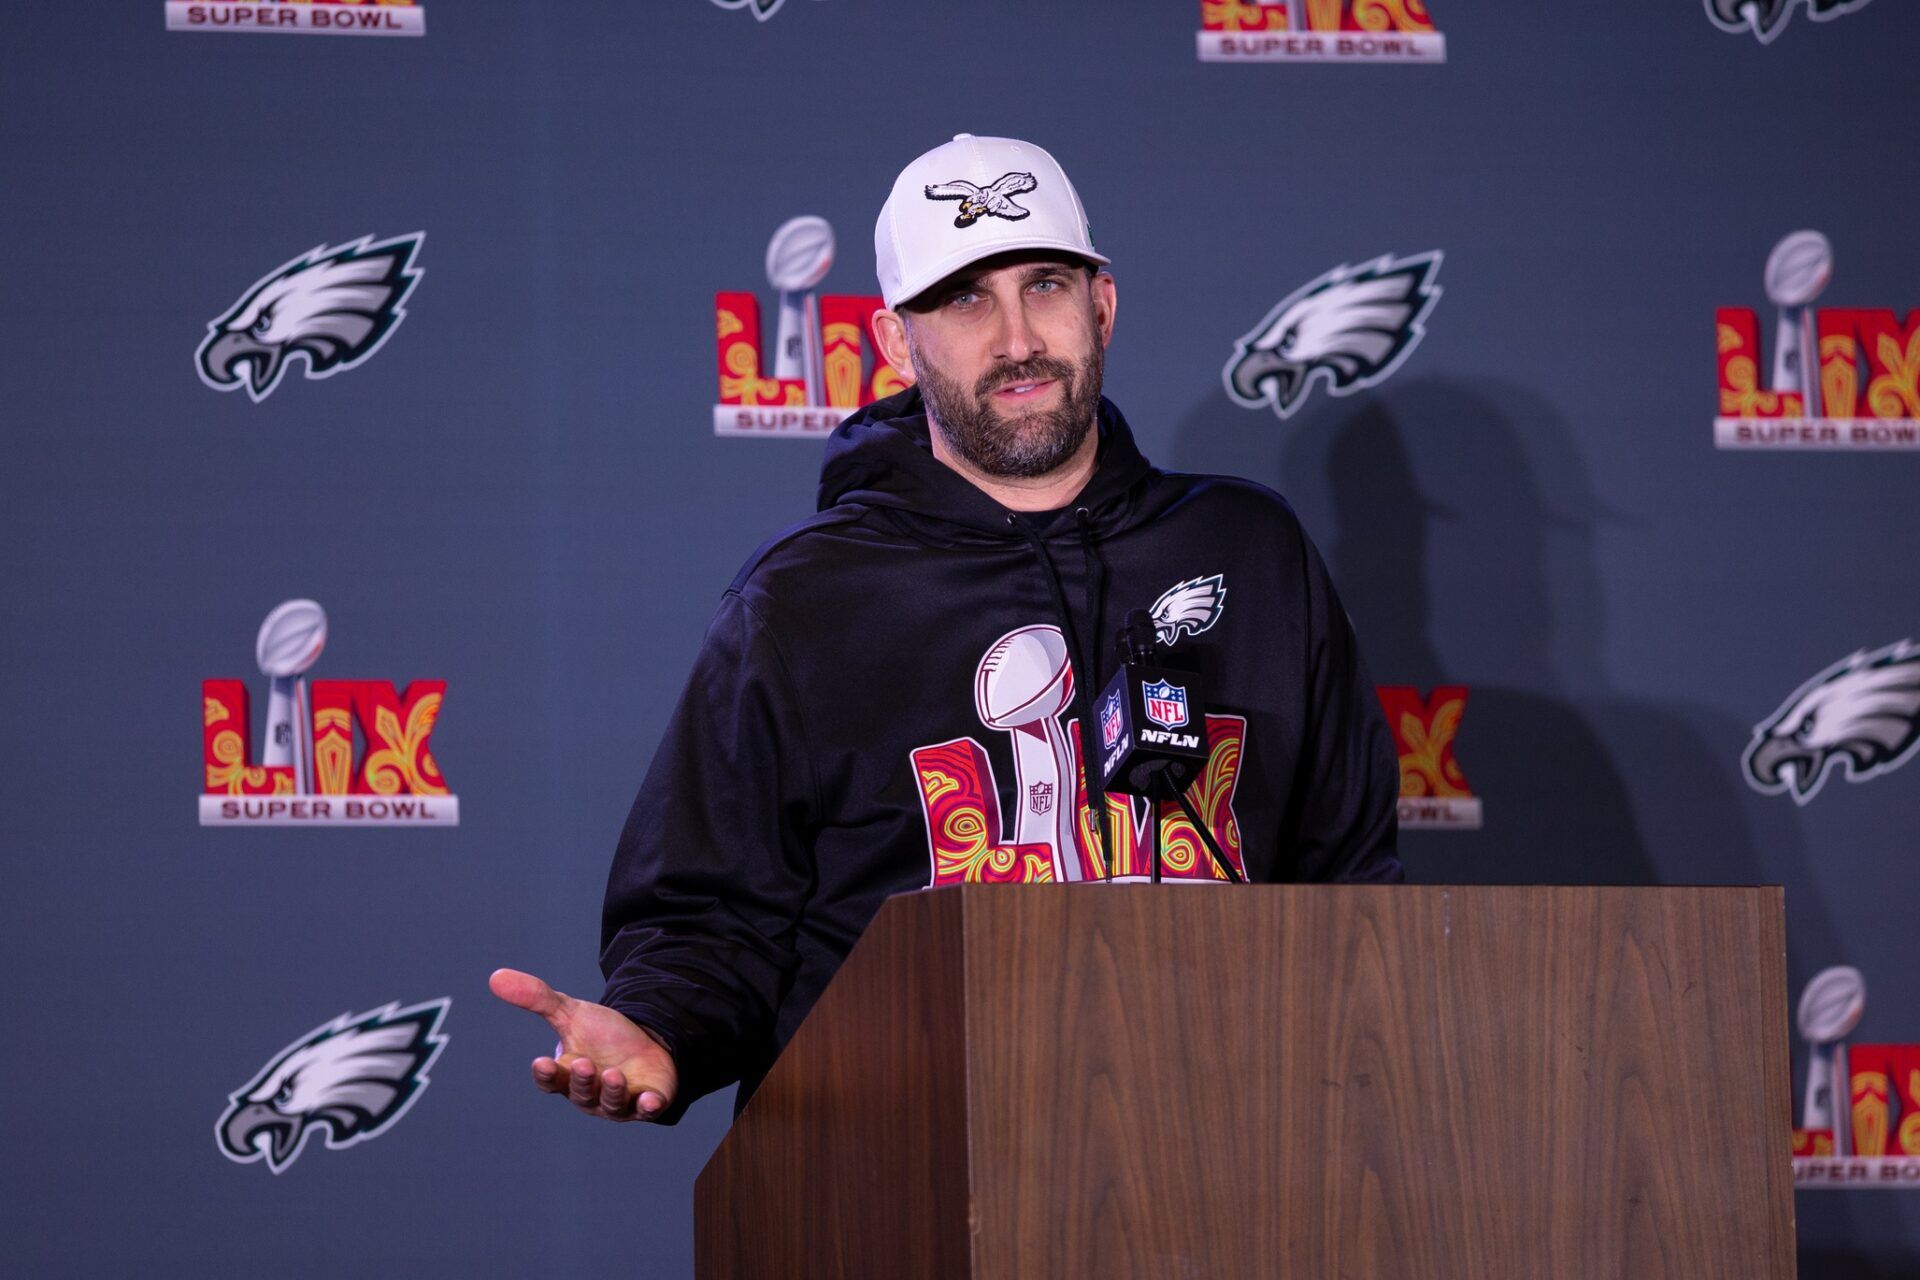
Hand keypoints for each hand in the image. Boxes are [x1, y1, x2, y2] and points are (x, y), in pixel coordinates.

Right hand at [488, 968, 678, 1121]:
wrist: (643, 1042)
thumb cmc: (601, 1035)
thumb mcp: (571, 1013)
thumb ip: (537, 999)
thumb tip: (495, 976)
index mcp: (568, 1075)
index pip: (551, 1081)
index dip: (547, 1074)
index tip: (541, 1062)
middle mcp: (591, 1094)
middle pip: (581, 1092)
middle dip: (582, 1080)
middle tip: (584, 1063)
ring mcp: (620, 1102)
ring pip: (612, 1103)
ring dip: (612, 1091)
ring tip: (613, 1075)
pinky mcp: (649, 1102)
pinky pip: (648, 1110)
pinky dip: (648, 1107)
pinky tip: (650, 1100)